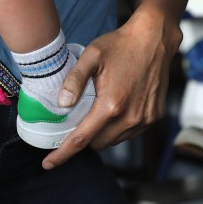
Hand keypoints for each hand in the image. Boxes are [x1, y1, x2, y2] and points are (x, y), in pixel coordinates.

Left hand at [41, 11, 181, 169]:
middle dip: (85, 138)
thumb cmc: (121, 45)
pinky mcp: (153, 117)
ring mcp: (144, 119)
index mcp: (111, 105)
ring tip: (99, 110)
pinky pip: (130, 133)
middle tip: (78, 120)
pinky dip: (119, 127)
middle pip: (98, 144)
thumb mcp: (91, 56)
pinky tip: (116, 109)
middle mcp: (130, 117)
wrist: (154, 39)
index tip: (47, 164)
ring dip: (103, 133)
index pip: (81, 140)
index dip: (62, 154)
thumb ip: (74, 81)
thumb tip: (61, 104)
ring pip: (114, 140)